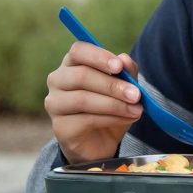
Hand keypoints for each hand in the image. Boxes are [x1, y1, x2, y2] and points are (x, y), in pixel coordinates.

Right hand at [45, 42, 143, 163]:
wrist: (99, 142)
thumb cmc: (109, 107)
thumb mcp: (124, 87)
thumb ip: (126, 72)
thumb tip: (124, 59)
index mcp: (72, 63)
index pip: (78, 51)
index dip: (98, 57)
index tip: (119, 66)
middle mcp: (58, 80)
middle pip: (81, 76)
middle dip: (112, 85)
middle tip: (136, 94)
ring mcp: (55, 104)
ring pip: (83, 99)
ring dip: (114, 104)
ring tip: (136, 109)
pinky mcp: (60, 127)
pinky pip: (87, 119)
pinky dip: (112, 118)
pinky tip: (127, 118)